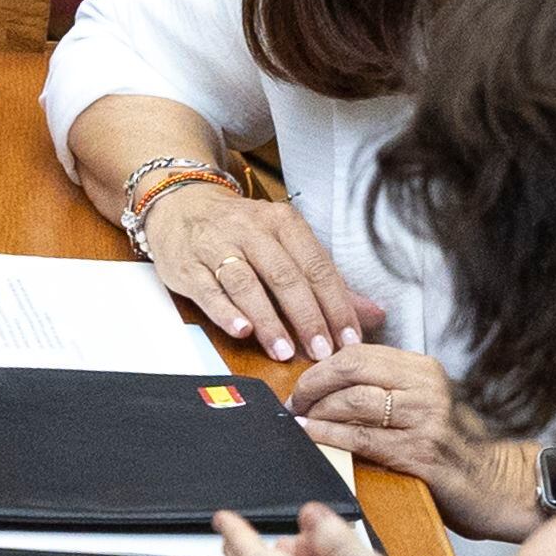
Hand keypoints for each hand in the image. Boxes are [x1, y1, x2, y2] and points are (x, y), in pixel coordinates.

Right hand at [139, 181, 383, 361]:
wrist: (181, 204)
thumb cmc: (241, 232)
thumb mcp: (285, 245)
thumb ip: (327, 282)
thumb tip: (374, 315)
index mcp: (283, 223)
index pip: (318, 266)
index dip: (336, 305)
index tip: (350, 340)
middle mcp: (251, 230)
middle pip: (286, 276)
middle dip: (308, 317)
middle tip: (323, 352)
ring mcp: (216, 245)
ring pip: (247, 284)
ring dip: (269, 320)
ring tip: (285, 351)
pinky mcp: (187, 264)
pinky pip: (208, 289)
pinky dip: (225, 312)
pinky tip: (241, 331)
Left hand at [294, 346, 541, 542]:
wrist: (497, 485)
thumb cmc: (452, 447)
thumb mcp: (425, 403)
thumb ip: (387, 388)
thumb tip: (328, 382)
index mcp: (423, 370)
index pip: (358, 353)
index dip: (320, 368)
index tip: (301, 386)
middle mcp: (426, 388)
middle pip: (351, 370)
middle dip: (312, 386)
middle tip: (293, 404)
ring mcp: (426, 421)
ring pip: (353, 402)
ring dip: (317, 413)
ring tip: (300, 423)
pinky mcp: (421, 455)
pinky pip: (363, 440)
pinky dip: (331, 437)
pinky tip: (314, 437)